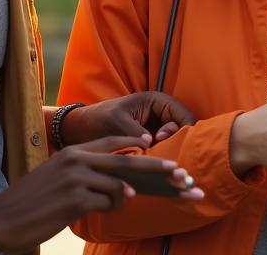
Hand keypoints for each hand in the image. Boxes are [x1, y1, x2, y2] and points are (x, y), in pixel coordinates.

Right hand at [0, 136, 199, 251]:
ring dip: (118, 201)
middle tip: (184, 178)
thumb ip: (89, 176)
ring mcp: (77, 178)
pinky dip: (106, 209)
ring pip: (120, 188)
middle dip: (161, 171)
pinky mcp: (75, 198)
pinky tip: (84, 210)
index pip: (118, 146)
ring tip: (90, 204)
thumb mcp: (58, 179)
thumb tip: (123, 189)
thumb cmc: (30, 203)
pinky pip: (107, 204)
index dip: (144, 153)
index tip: (168, 159)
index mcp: (75, 152)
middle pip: (131, 163)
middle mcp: (78, 159)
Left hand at [63, 91, 196, 146]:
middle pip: (183, 130)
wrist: (83, 129)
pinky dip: (161, 157)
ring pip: (175, 142)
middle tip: (158, 152)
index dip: (180, 129)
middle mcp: (162, 114)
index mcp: (157, 101)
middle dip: (176, 142)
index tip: (163, 140)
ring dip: (168, 151)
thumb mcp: (116, 122)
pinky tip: (149, 164)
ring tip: (151, 159)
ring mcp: (158, 129)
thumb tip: (151, 143)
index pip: (183, 115)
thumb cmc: (98, 118)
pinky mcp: (152, 143)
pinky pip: (164, 150)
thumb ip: (135, 131)